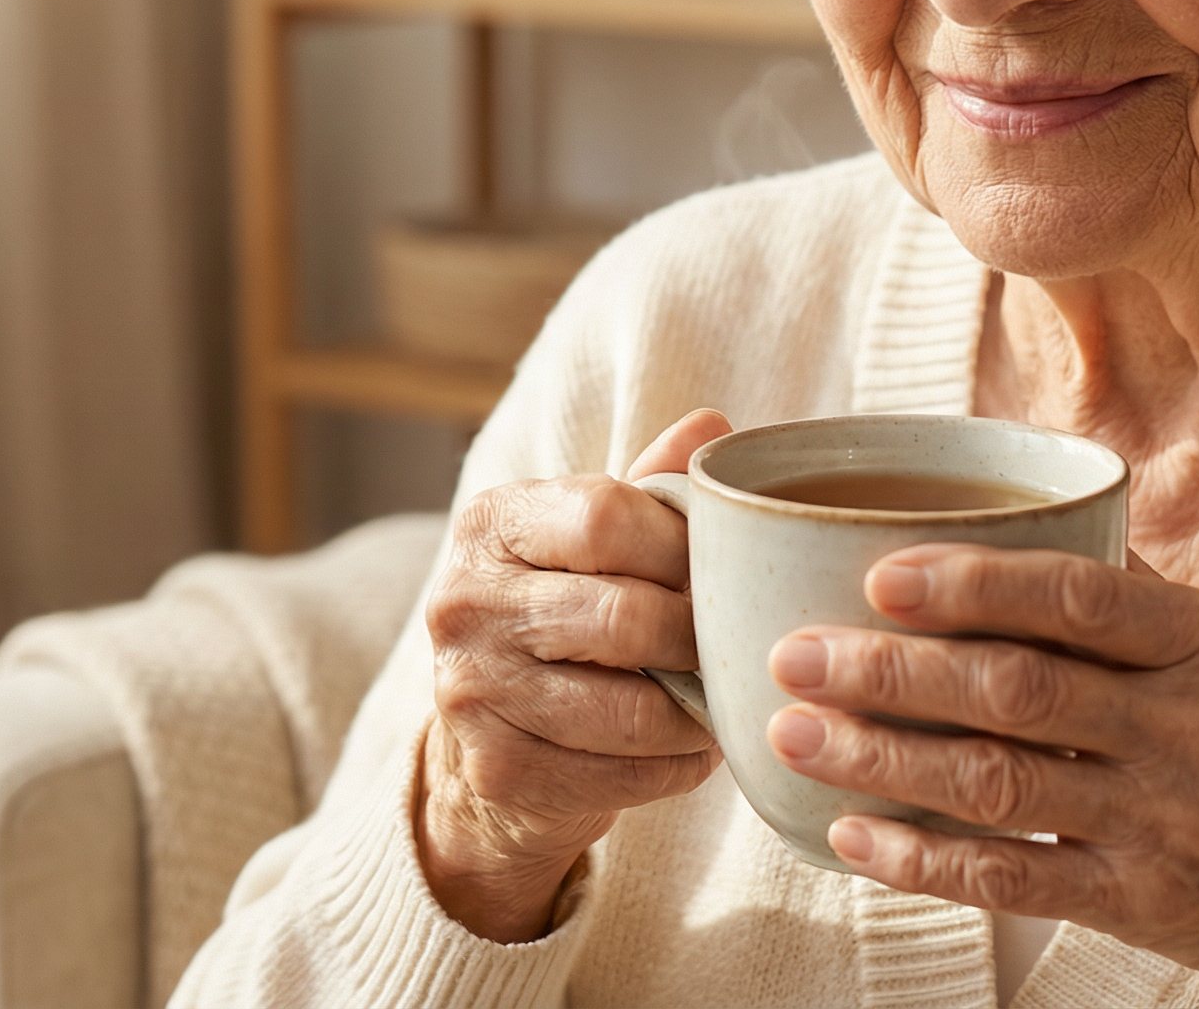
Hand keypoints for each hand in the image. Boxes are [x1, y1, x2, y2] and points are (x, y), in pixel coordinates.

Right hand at [417, 410, 731, 942]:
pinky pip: (622, 773)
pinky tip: (689, 750)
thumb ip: (649, 489)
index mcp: (491, 522)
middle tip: (734, 648)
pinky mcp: (498, 768)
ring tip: (720, 702)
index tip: (718, 571)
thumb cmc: (563, 618)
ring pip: (630, 708)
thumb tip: (714, 425)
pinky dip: (677, 766)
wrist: (489, 741)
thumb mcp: (590, 543)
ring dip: (698, 714)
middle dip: (698, 638)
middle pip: (625, 617)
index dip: (682, 546)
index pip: (604, 516)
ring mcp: (472, 691)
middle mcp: (464, 601)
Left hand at [763, 545, 1198, 1008]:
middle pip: (1018, 688)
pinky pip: (1013, 880)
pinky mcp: (1145, 904)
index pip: (1078, 597)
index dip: (971, 583)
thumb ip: (1141, 597)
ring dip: (882, 758)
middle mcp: (1192, 728)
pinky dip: (925, 861)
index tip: (878, 574)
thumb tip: (1032, 508)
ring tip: (793, 733)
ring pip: (999, 783)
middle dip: (892, 669)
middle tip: (794, 651)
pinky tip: (852, 836)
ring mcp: (1167, 821)